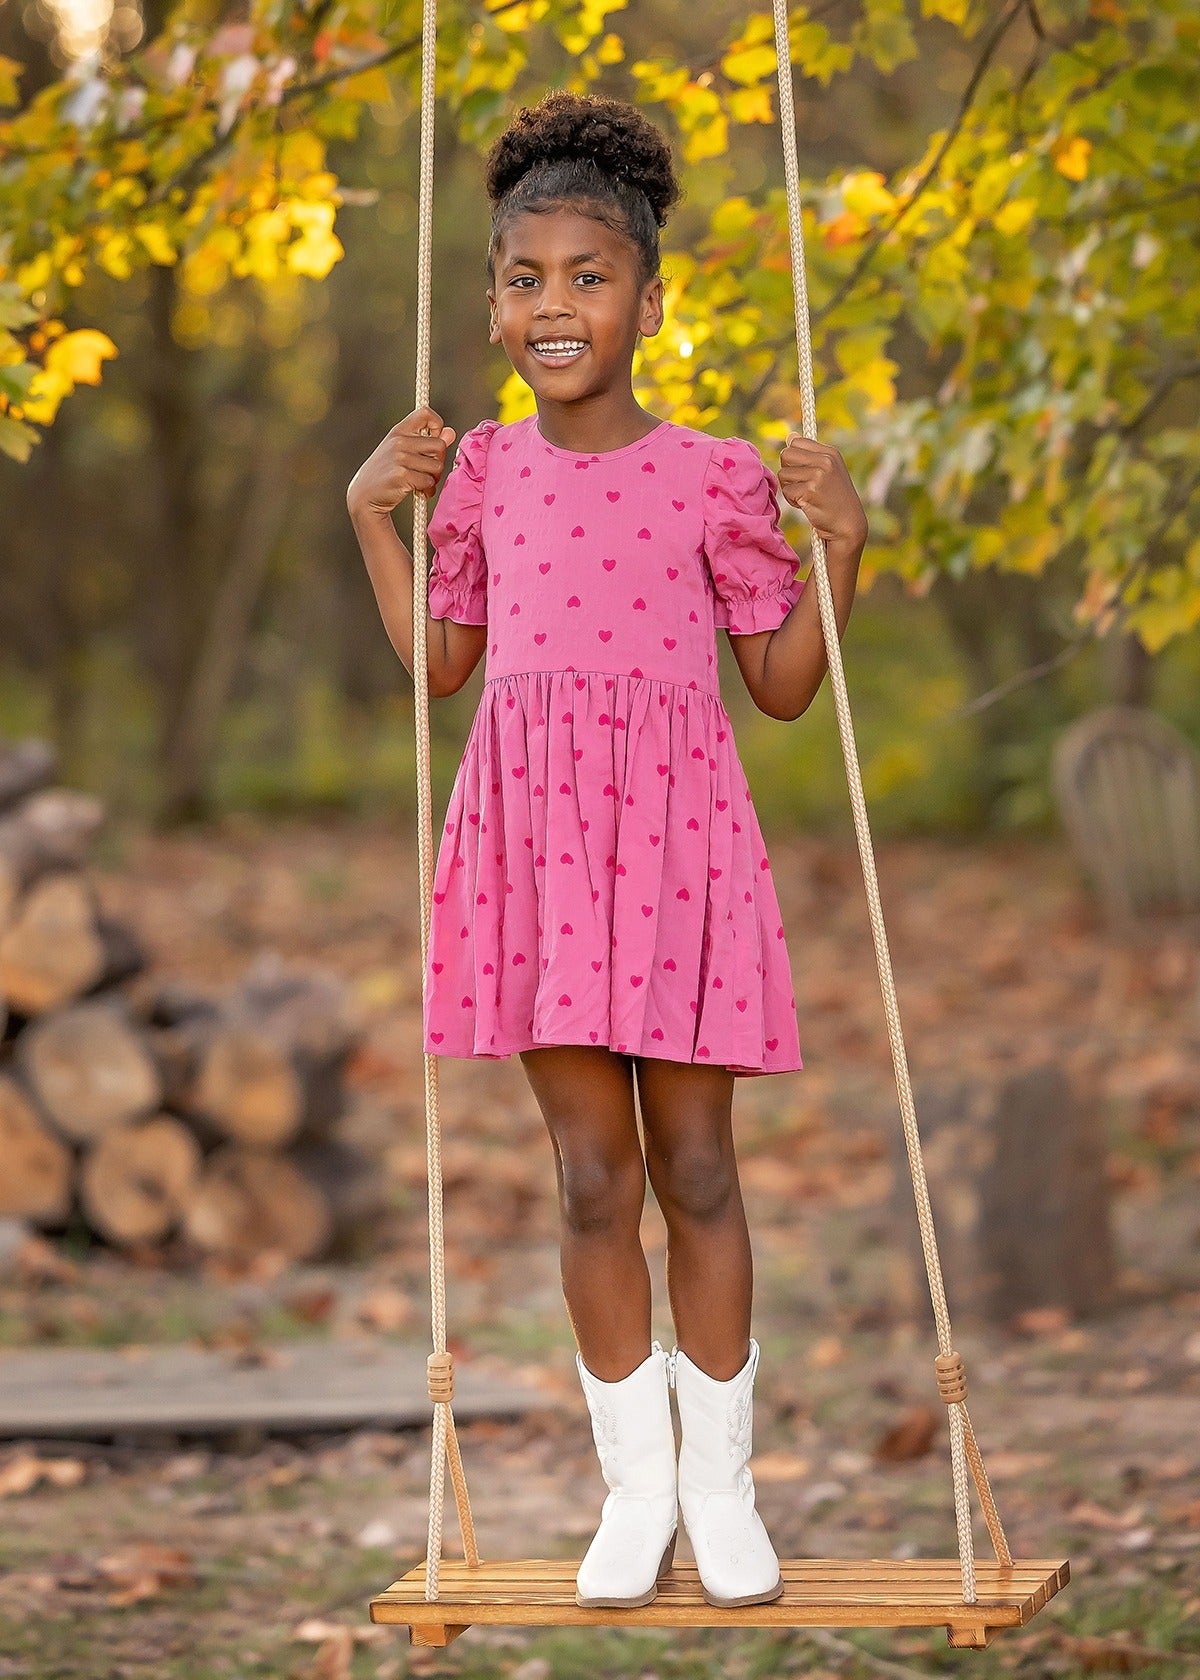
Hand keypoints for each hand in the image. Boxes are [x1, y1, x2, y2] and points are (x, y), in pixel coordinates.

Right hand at [347, 406, 456, 517]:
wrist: (364, 496)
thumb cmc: (386, 472)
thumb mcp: (402, 452)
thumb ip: (426, 441)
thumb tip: (451, 433)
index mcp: (399, 431)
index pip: (425, 413)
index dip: (437, 425)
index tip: (434, 440)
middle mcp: (399, 441)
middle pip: (439, 445)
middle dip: (439, 461)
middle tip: (430, 471)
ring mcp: (399, 458)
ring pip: (437, 466)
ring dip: (434, 478)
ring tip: (423, 483)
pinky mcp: (401, 476)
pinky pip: (428, 481)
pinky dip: (427, 490)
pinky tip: (419, 491)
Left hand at [778, 435, 867, 550]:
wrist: (848, 524)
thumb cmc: (835, 498)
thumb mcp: (828, 470)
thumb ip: (809, 454)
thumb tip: (789, 435)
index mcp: (830, 452)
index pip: (796, 442)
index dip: (794, 459)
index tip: (804, 472)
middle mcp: (825, 460)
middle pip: (785, 455)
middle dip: (788, 472)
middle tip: (803, 485)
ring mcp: (818, 475)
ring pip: (783, 474)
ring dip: (790, 488)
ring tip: (807, 496)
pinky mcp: (810, 491)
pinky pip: (787, 491)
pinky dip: (793, 501)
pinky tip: (807, 505)